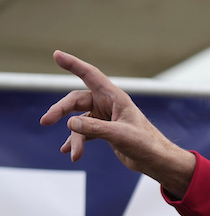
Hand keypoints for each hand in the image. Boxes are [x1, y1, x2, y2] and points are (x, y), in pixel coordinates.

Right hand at [40, 50, 195, 197]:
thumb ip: (94, 128)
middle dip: (60, 110)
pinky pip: (84, 132)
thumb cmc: (146, 144)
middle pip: (76, 100)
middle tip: (45, 121)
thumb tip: (70, 123)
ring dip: (74, 137)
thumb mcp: (119, 135)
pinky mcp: (105, 130)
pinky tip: (70, 152)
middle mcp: (109, 104)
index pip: (91, 75)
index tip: (57, 54)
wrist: (157, 161)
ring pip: (79, 121)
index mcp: (115, 97)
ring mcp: (106, 117)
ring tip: (73, 153)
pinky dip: (77, 141)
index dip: (74, 64)